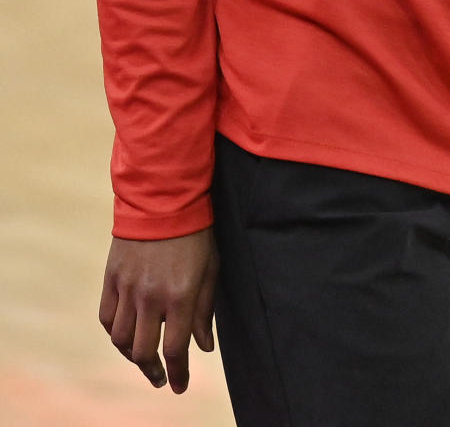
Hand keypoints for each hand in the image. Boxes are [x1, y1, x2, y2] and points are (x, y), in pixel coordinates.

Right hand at [99, 227, 218, 392]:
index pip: (175, 349)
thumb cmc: (195, 233)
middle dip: (153, 371)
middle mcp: (150, 297)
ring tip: (143, 358)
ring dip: (132, 355)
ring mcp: (127, 288)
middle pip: (143, 351)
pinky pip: (106, 317)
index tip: (178, 386)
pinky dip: (114, 332)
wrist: (164, 198)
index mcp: (179, 296)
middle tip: (161, 377)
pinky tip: (125, 335)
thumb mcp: (210, 269)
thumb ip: (204, 311)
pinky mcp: (111, 278)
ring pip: (120, 339)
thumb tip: (204, 347)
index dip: (177, 373)